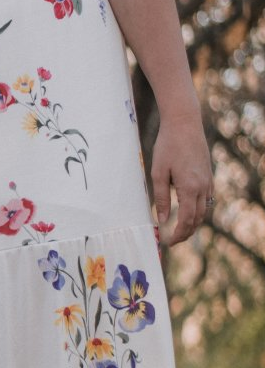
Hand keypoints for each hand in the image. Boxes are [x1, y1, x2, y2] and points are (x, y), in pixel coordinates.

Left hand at [151, 114, 211, 245]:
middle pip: (198, 219)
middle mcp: (203, 187)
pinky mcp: (208, 176)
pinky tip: (189, 214)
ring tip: (179, 231)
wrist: (184, 125)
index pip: (187, 219)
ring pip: (204, 210)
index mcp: (190, 187)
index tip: (168, 242)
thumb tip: (163, 220)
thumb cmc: (167, 147)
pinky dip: (198, 211)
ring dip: (193, 223)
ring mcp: (208, 181)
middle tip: (172, 241)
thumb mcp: (158, 173)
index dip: (178, 234)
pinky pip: (206, 200)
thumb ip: (162, 198)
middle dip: (186, 232)